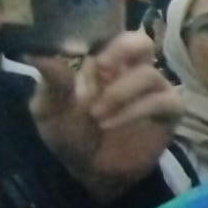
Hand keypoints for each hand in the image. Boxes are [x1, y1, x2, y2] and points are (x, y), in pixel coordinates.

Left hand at [30, 32, 182, 202]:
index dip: (103, 39)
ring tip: (97, 116)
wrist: (90, 172)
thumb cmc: (70, 135)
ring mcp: (154, 89)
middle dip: (124, 50)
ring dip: (119, 93)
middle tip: (102, 68)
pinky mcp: (170, 110)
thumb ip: (52, 83)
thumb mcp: (50, 109)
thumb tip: (36, 53)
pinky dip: (135, 110)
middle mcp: (131, 70)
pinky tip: (112, 123)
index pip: (111, 34)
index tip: (84, 55)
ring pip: (148, 74)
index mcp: (103, 63)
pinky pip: (162, 101)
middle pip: (142, 41)